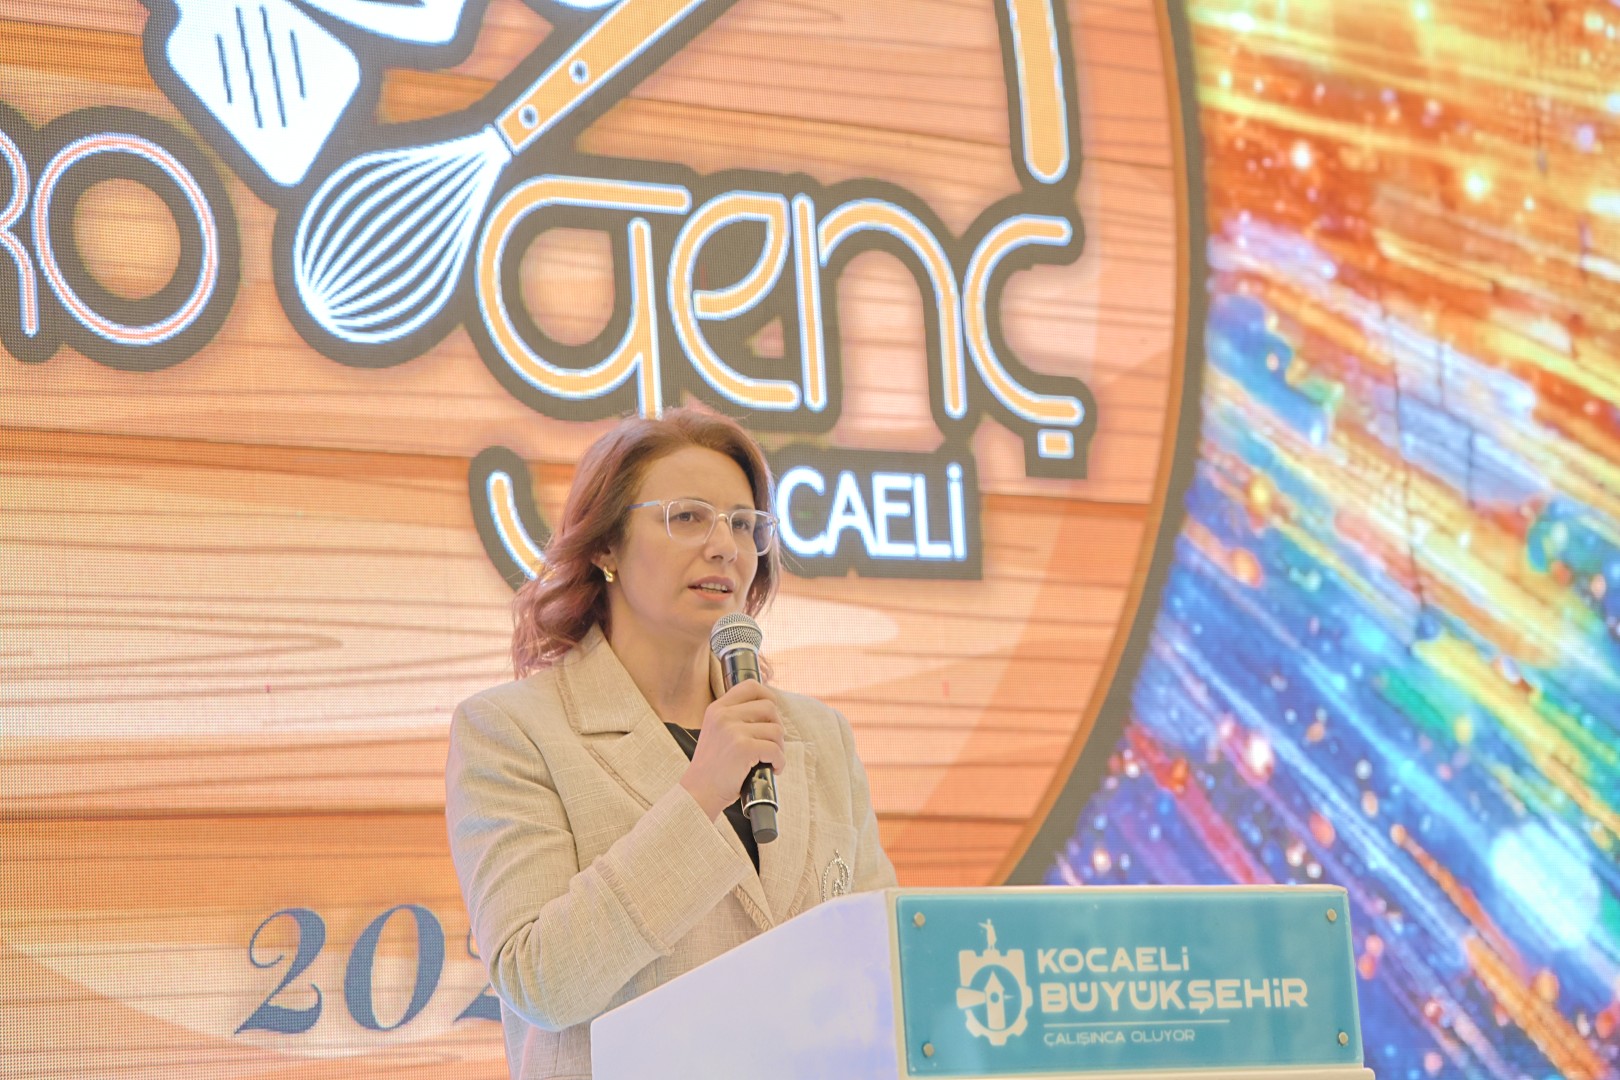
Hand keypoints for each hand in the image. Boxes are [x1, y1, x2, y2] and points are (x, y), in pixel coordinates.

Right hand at [678, 681, 785, 820]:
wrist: (698, 793)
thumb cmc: (712, 768)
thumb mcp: (716, 733)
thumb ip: (735, 719)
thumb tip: (770, 709)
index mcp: (717, 709)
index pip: (750, 686)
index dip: (767, 696)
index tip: (771, 715)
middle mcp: (724, 715)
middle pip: (769, 707)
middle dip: (776, 727)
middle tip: (771, 745)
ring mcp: (733, 731)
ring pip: (776, 730)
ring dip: (779, 748)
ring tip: (769, 760)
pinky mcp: (743, 748)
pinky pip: (775, 749)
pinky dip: (780, 762)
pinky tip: (772, 769)